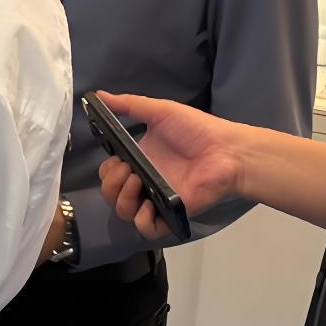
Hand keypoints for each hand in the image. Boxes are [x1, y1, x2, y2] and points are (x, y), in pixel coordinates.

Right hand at [93, 92, 246, 241]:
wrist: (226, 151)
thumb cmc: (197, 130)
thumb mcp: (160, 111)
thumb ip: (129, 104)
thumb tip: (99, 95)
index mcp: (140, 160)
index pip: (110, 173)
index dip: (108, 171)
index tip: (117, 160)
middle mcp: (145, 181)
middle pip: (112, 194)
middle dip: (111, 184)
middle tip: (128, 171)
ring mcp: (157, 199)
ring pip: (124, 212)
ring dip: (122, 198)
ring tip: (137, 182)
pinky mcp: (171, 213)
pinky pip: (147, 229)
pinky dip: (141, 221)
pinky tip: (147, 206)